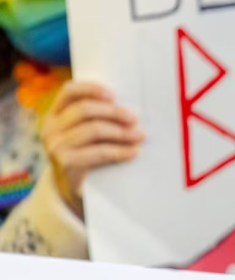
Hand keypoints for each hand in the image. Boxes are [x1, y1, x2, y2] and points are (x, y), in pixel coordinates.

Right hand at [40, 81, 144, 218]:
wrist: (73, 190)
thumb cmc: (86, 156)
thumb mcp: (86, 135)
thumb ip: (97, 119)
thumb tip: (131, 108)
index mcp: (54, 115)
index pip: (69, 91)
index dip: (91, 89)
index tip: (114, 95)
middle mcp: (50, 129)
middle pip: (84, 110)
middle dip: (114, 112)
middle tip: (135, 118)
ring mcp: (56, 147)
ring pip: (94, 130)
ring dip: (121, 132)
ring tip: (139, 135)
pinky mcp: (66, 164)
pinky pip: (99, 152)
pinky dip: (120, 151)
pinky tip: (134, 151)